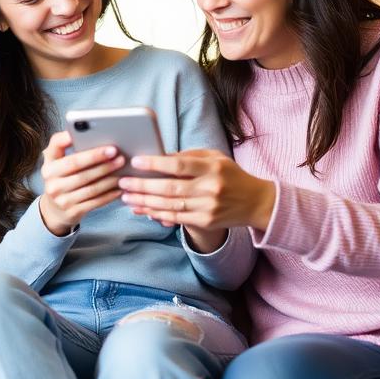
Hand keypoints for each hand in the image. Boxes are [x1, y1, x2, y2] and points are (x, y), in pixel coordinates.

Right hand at [38, 131, 124, 235]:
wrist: (54, 210)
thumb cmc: (62, 179)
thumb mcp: (57, 163)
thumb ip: (64, 147)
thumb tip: (84, 132)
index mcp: (48, 166)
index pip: (57, 148)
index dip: (67, 139)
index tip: (90, 133)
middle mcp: (52, 182)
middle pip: (78, 168)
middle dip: (99, 160)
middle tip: (117, 154)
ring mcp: (61, 199)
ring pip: (90, 186)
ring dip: (108, 177)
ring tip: (122, 169)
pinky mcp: (73, 212)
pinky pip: (95, 201)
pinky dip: (109, 194)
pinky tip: (119, 187)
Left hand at [118, 149, 276, 237]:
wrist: (256, 202)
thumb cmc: (231, 175)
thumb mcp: (215, 158)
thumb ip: (189, 156)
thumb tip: (160, 156)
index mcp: (212, 167)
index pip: (179, 165)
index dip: (155, 164)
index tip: (136, 161)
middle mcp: (210, 188)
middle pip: (170, 188)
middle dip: (143, 185)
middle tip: (122, 182)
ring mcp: (208, 207)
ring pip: (170, 205)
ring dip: (145, 202)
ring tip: (126, 197)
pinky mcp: (206, 222)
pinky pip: (176, 218)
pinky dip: (157, 214)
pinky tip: (142, 210)